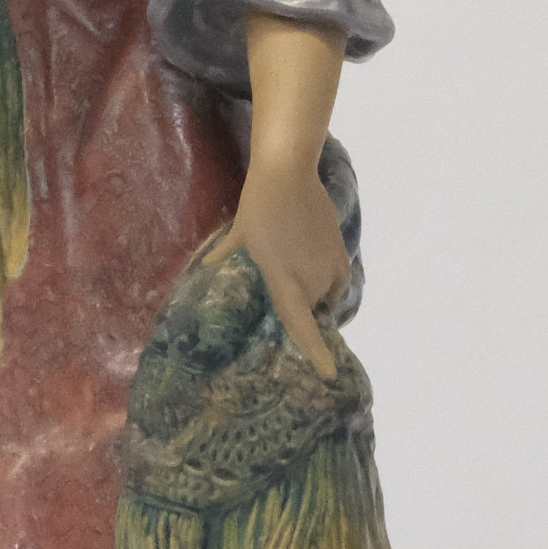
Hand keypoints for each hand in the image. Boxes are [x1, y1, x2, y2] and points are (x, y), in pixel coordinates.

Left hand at [210, 155, 348, 379]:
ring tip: (296, 270)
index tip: (329, 374)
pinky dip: (329, 279)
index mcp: (285, 281)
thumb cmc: (258, 207)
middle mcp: (312, 279)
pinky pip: (338, 278)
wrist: (289, 174)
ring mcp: (330, 264)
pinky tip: (313, 264)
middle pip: (312, 309)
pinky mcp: (341, 250)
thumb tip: (206, 267)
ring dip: (316, 292)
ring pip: (327, 293)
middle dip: (302, 307)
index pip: (303, 325)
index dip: (317, 352)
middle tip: (284, 292)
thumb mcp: (239, 235)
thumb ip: (224, 256)